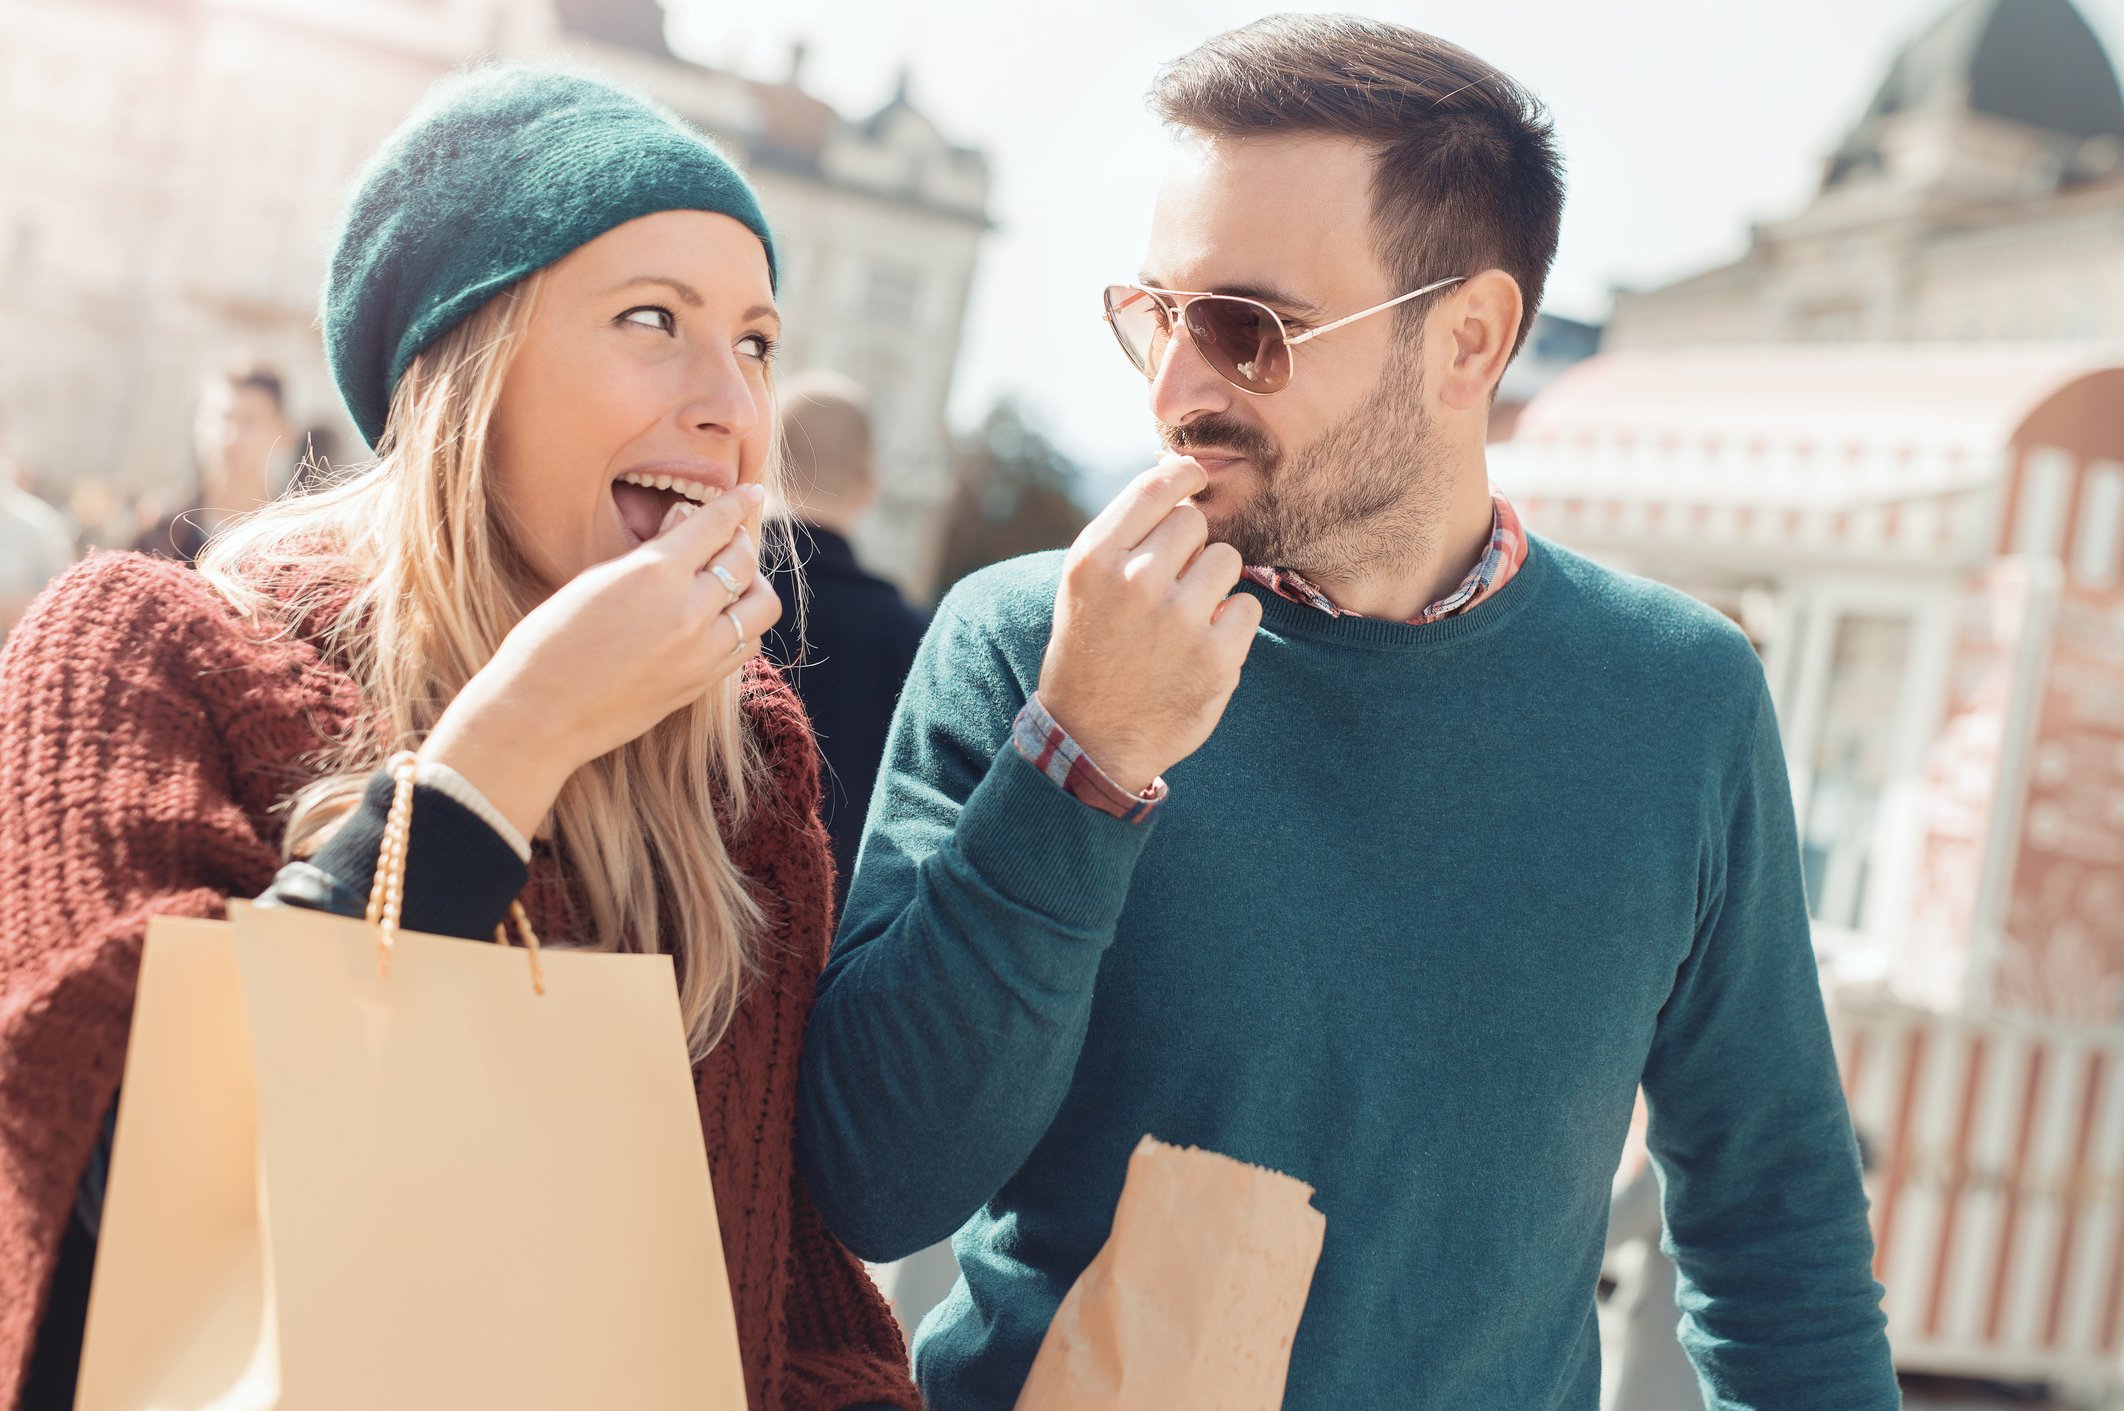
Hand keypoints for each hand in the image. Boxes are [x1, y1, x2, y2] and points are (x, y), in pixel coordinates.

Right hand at [421, 483, 781, 838]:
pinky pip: (747, 645)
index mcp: (656, 573)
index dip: (738, 503)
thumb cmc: (551, 640)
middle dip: (739, 541)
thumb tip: (685, 520)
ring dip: (752, 586)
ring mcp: (702, 652)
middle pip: (743, 561)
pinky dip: (743, 625)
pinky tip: (721, 620)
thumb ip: (650, 551)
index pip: (717, 524)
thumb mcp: (596, 580)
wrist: (539, 714)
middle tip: (728, 538)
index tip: (752, 491)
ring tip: (731, 582)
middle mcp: (690, 610)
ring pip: (761, 606)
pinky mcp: (702, 683)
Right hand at [1035, 456, 1261, 794]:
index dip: (1183, 478)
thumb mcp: (1084, 585)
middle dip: (1190, 547)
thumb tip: (1178, 470)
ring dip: (1212, 585)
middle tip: (1170, 585)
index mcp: (1095, 559)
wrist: (1092, 737)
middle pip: (1195, 522)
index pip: (1157, 487)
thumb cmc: (1091, 648)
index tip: (1193, 480)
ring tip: (1182, 619)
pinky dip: (1230, 626)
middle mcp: (1135, 581)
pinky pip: (1246, 606)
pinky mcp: (1216, 655)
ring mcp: (1178, 619)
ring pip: (1226, 559)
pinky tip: (1199, 648)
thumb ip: (1126, 532)